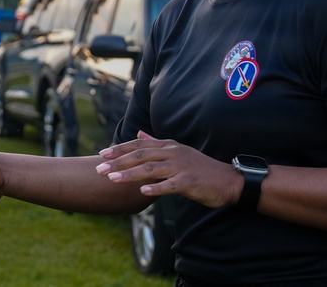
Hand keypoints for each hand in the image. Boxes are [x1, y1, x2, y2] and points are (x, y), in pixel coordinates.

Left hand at [95, 131, 238, 208]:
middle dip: (118, 162)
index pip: (139, 145)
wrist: (227, 181)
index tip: (102, 154)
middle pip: (140, 156)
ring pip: (151, 169)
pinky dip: (156, 188)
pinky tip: (142, 191)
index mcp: (168, 146)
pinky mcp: (190, 181)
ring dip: (129, 174)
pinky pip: (170, 185)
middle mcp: (172, 153)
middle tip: (99, 169)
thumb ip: (156, 143)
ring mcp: (181, 166)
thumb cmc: (199, 169)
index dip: (119, 149)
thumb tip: (139, 134)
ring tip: (112, 179)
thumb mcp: (177, 152)